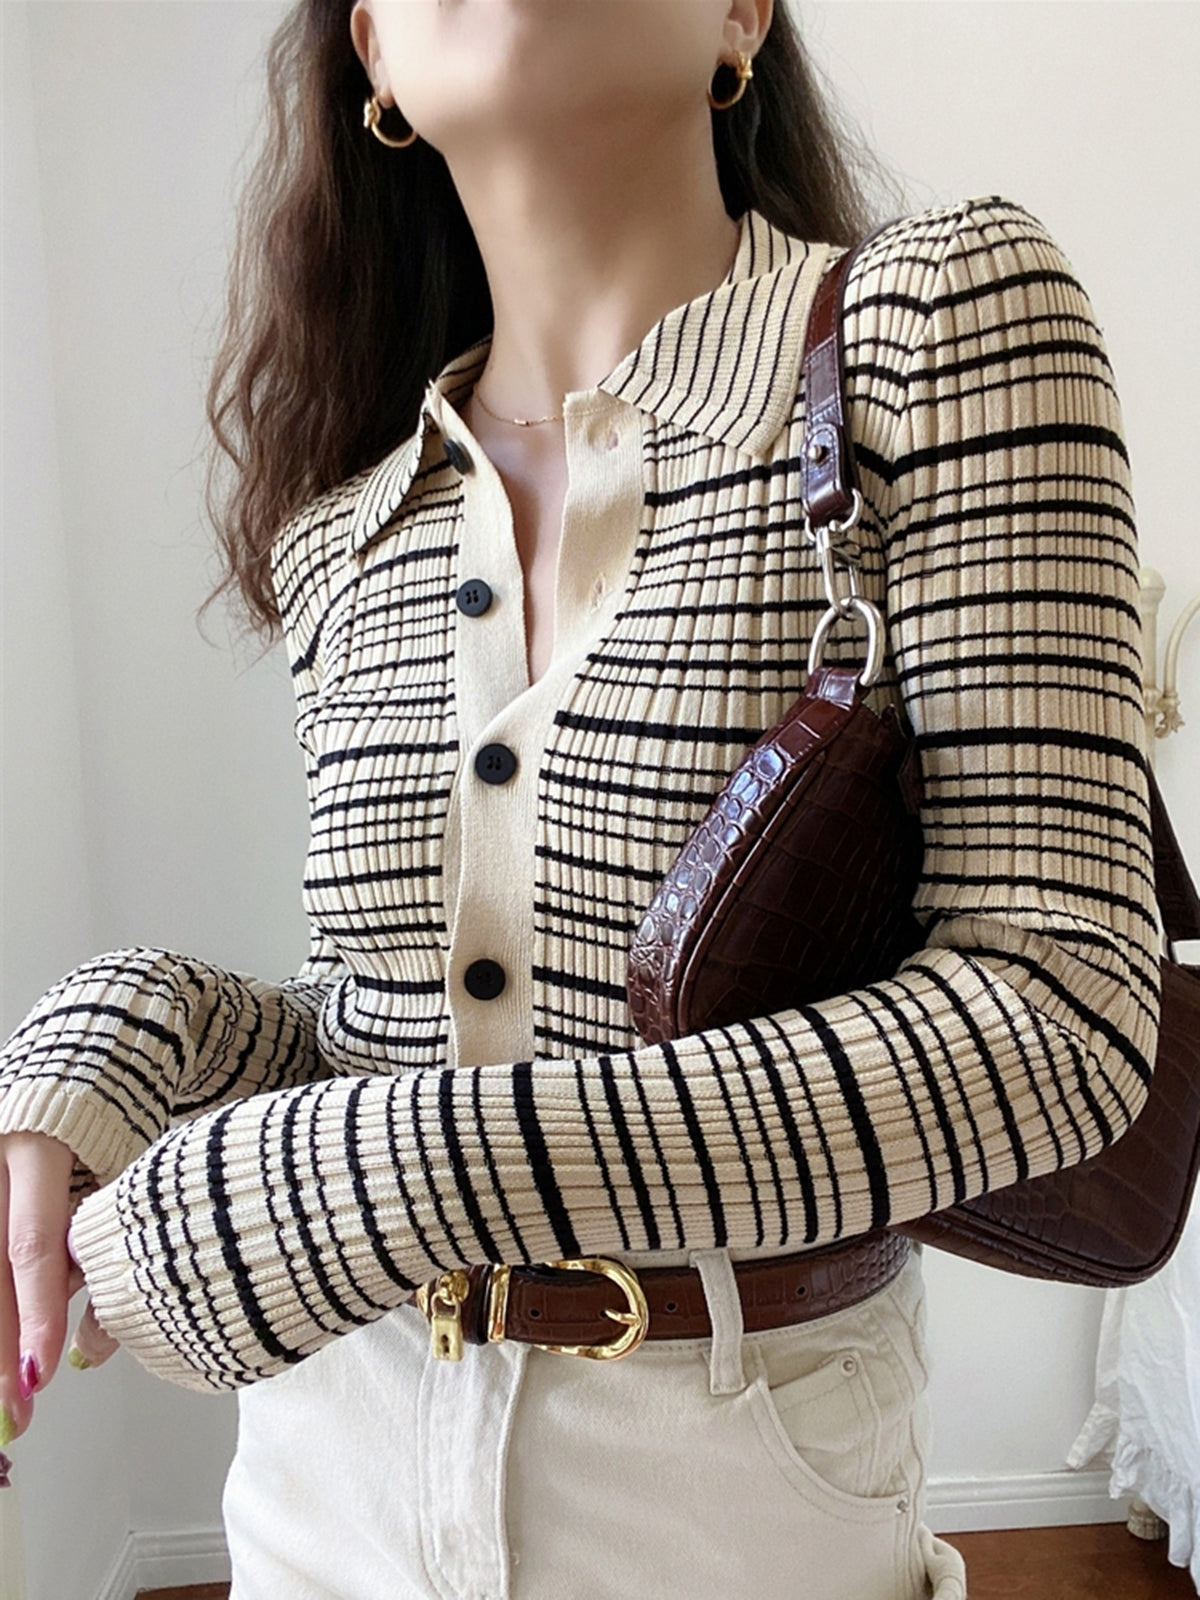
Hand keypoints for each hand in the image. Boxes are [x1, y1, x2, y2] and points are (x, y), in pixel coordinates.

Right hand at [0, 1131, 119, 1446]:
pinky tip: (2, 1348)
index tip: (39, 1373)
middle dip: (0, 1348)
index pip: (30, 1245)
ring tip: (7, 1390)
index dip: (35, 1313)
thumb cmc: (108, 1115)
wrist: (81, 1051)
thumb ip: (106, 1241)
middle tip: (15, 1409)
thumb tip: (95, 1344)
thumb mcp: (122, 1166)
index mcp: (35, 1147)